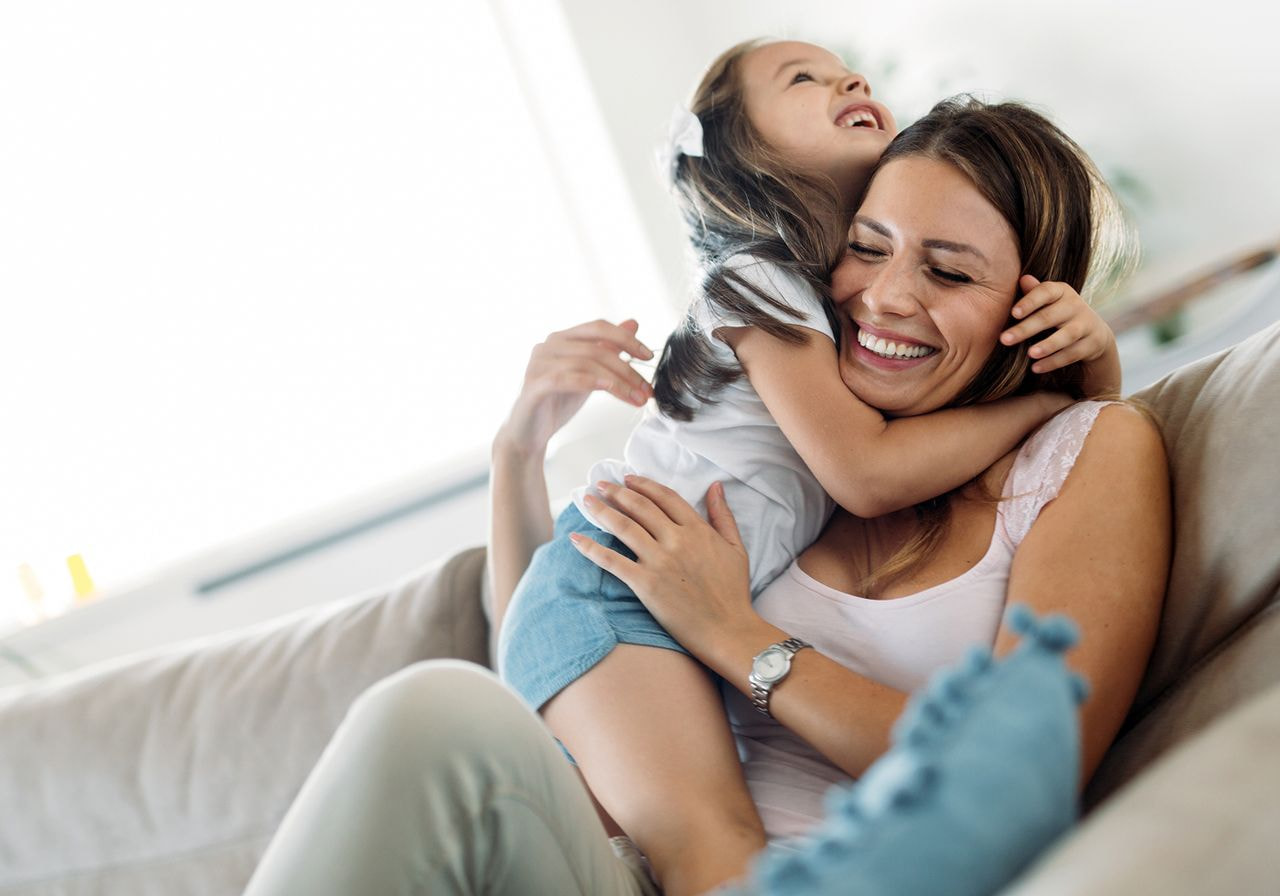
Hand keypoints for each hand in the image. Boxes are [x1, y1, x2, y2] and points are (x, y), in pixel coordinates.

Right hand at [499, 319, 653, 455]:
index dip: (626, 339)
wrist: (528, 434)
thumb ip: (608, 349)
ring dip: (618, 382)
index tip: (648, 356)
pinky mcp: (535, 384)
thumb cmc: (557, 403)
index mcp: (562, 338)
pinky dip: (593, 382)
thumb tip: (633, 323)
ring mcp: (539, 363)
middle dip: (628, 369)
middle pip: (597, 348)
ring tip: (637, 399)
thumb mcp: (590, 374)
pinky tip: (612, 390)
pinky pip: (568, 378)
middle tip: (647, 390)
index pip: (599, 327)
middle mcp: (548, 345)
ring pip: (587, 363)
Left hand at [570, 476, 755, 655]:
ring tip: (587, 500)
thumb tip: (715, 486)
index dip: (644, 485)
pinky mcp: (645, 585)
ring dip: (602, 510)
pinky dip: (591, 548)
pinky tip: (575, 538)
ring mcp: (660, 562)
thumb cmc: (734, 593)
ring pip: (624, 527)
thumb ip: (723, 515)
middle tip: (599, 483)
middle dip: (617, 492)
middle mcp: (677, 540)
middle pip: (640, 507)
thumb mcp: (736, 548)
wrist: (728, 630)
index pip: (665, 497)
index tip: (628, 478)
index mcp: (698, 530)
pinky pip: (612, 561)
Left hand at [1000, 276, 1116, 374]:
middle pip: (1049, 317)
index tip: (1013, 313)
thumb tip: (1022, 278)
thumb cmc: (1058, 313)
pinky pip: (1072, 354)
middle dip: (1026, 329)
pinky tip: (1036, 368)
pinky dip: (1054, 362)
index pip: (1045, 292)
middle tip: (1004, 339)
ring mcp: (1086, 324)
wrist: (1093, 331)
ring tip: (1029, 354)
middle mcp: (1075, 305)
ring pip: (1066, 336)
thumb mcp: (1048, 301)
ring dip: (1047, 345)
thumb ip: (1034, 293)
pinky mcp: (1092, 343)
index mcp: (1061, 291)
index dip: (1029, 302)